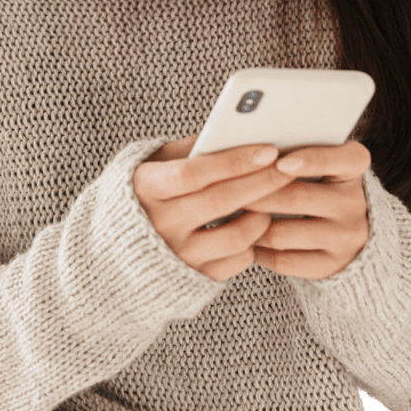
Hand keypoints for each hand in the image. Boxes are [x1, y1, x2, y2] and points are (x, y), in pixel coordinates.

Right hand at [135, 137, 298, 282]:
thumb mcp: (157, 163)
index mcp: (146, 188)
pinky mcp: (194, 278)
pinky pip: (236, 261)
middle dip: (261, 182)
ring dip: (262, 215)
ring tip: (273, 198)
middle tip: (289, 168)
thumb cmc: (148, 193)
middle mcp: (159, 225)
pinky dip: (253, 242)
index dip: (234, 162)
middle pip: (220, 202)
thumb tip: (235, 132)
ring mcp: (177, 255)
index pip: (194, 173)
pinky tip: (257, 224)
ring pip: (235, 236)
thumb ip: (190, 148)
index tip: (269, 150)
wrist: (120, 249)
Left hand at [240, 140, 371, 280]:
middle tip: (223, 189)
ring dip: (250, 224)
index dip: (312, 160)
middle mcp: (356, 204)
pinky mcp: (331, 266)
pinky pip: (284, 261)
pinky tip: (244, 239)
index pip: (344, 159)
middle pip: (298, 197)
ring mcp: (346, 238)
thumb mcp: (316, 161)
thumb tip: (245, 151)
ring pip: (283, 233)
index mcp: (354, 167)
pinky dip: (258, 250)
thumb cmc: (316, 182)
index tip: (279, 162)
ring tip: (228, 215)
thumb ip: (290, 151)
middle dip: (256, 193)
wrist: (343, 230)